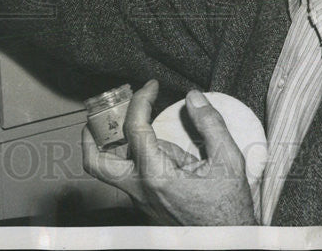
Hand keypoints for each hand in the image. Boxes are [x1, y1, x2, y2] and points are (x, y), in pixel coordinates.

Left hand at [82, 80, 257, 224]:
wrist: (228, 244)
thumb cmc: (229, 210)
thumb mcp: (229, 162)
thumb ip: (210, 125)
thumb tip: (194, 98)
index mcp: (157, 177)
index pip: (134, 129)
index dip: (140, 100)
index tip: (151, 86)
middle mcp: (140, 190)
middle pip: (96, 161)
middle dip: (92, 132)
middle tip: (104, 110)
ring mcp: (140, 200)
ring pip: (110, 170)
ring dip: (113, 144)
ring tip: (127, 120)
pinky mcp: (146, 204)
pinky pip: (130, 176)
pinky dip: (134, 156)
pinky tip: (153, 144)